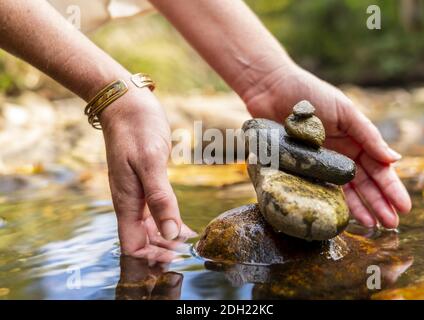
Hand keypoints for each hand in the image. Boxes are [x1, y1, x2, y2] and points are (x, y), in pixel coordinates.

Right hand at [100, 84, 195, 256]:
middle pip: (142, 241)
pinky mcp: (145, 184)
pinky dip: (169, 222)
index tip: (177, 255)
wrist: (128, 104)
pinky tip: (185, 226)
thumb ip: (160, 198)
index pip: (133, 245)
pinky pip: (154, 213)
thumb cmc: (137, 129)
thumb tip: (170, 234)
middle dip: (163, 250)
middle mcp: (129, 202)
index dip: (152, 255)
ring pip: (149, 229)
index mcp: (126, 201)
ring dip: (167, 239)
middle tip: (189, 251)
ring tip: (191, 242)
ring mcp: (136, 194)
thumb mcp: (150, 162)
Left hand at [242, 64, 410, 228]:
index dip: (390, 187)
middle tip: (391, 224)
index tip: (403, 206)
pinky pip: (317, 188)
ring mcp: (320, 162)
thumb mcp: (345, 111)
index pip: (378, 168)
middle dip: (379, 203)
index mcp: (355, 140)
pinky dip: (330, 201)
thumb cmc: (310, 93)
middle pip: (364, 183)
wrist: (272, 90)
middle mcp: (340, 154)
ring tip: (371, 226)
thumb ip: (368, 135)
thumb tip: (395, 159)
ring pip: (344, 189)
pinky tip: (340, 215)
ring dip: (359, 207)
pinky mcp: (300, 167)